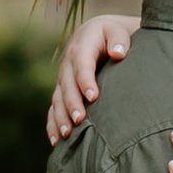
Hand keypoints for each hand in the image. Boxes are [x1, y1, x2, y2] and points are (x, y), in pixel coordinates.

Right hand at [47, 11, 133, 144]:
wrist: (99, 34)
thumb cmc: (113, 35)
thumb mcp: (117, 31)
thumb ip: (119, 40)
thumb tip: (118, 53)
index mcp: (82, 46)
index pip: (82, 64)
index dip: (85, 80)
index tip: (93, 97)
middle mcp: (68, 63)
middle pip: (67, 85)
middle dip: (72, 103)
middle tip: (79, 119)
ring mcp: (62, 78)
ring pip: (57, 99)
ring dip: (61, 116)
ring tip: (67, 134)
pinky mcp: (61, 90)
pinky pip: (53, 108)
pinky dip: (53, 124)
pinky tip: (56, 141)